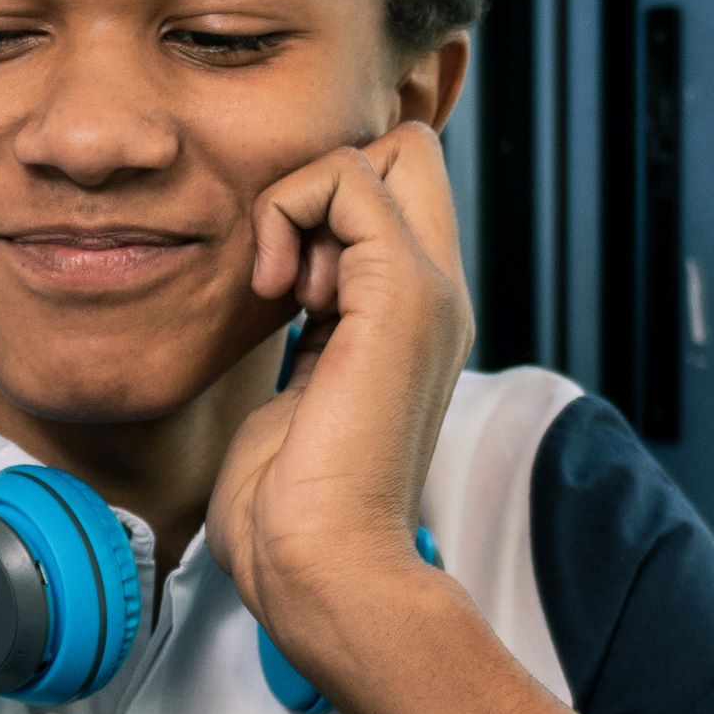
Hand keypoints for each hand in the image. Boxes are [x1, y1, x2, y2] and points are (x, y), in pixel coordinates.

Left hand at [201, 123, 472, 694]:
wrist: (321, 564)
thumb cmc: (291, 507)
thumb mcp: (301, 390)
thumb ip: (312, 329)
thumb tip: (284, 282)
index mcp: (413, 317)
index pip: (396, 190)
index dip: (330, 200)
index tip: (286, 281)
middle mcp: (436, 294)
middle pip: (406, 151)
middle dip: (327, 179)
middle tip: (290, 269)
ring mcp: (428, 290)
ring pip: (381, 149)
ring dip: (304, 198)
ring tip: (285, 285)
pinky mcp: (402, 293)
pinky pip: (347, 177)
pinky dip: (292, 210)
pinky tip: (277, 287)